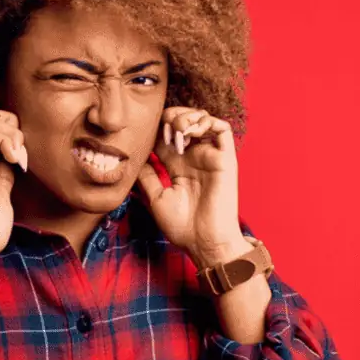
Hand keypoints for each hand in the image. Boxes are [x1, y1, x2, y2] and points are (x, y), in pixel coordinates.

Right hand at [0, 108, 27, 260]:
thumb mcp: (2, 194)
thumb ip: (4, 173)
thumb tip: (12, 158)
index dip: (10, 129)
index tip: (24, 155)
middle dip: (10, 122)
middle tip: (21, 150)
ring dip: (10, 133)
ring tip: (19, 157)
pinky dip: (5, 140)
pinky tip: (14, 160)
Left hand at [136, 106, 246, 265]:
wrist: (204, 243)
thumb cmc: (182, 227)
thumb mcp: (156, 199)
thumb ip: (147, 177)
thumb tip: (134, 160)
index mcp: (178, 166)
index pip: (167, 135)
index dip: (156, 128)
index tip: (147, 137)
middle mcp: (195, 158)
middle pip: (184, 121)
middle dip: (171, 117)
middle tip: (163, 131)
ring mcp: (210, 157)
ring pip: (203, 119)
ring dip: (187, 117)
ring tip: (177, 130)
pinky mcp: (225, 158)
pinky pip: (221, 128)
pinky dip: (205, 121)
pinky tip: (190, 132)